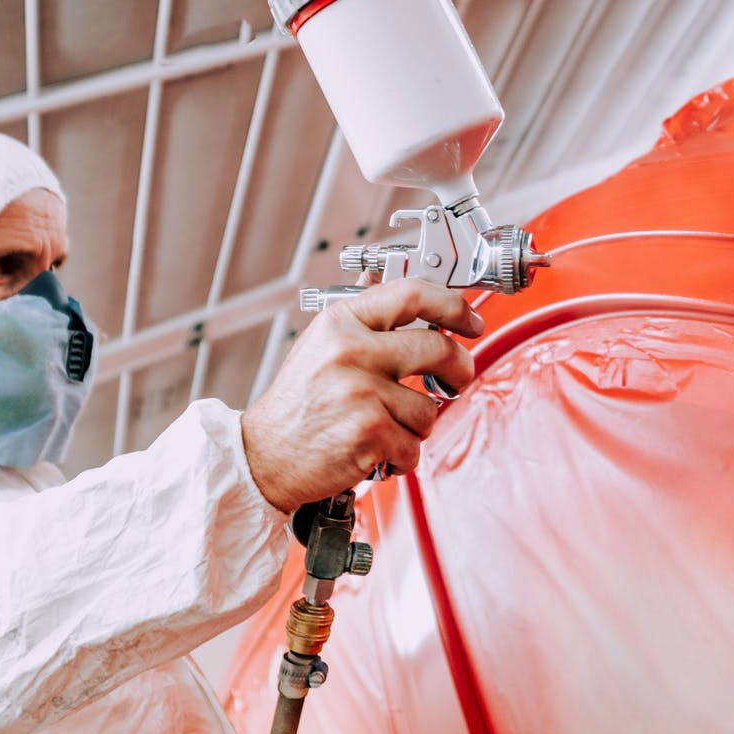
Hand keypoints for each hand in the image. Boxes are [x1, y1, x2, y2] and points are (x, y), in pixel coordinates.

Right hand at [240, 279, 483, 513]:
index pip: (412, 294)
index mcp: (341, 323)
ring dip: (416, 425)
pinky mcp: (370, 433)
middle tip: (457, 379)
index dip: (453, 305)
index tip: (470, 320)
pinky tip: (377, 450)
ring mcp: (361, 392)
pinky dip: (402, 456)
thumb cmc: (296, 405)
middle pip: (439, 348)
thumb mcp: (319, 345)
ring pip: (429, 407)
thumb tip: (378, 278)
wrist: (264, 456)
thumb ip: (358, 316)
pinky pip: (415, 445)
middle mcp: (351, 352)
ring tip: (386, 426)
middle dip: (459, 369)